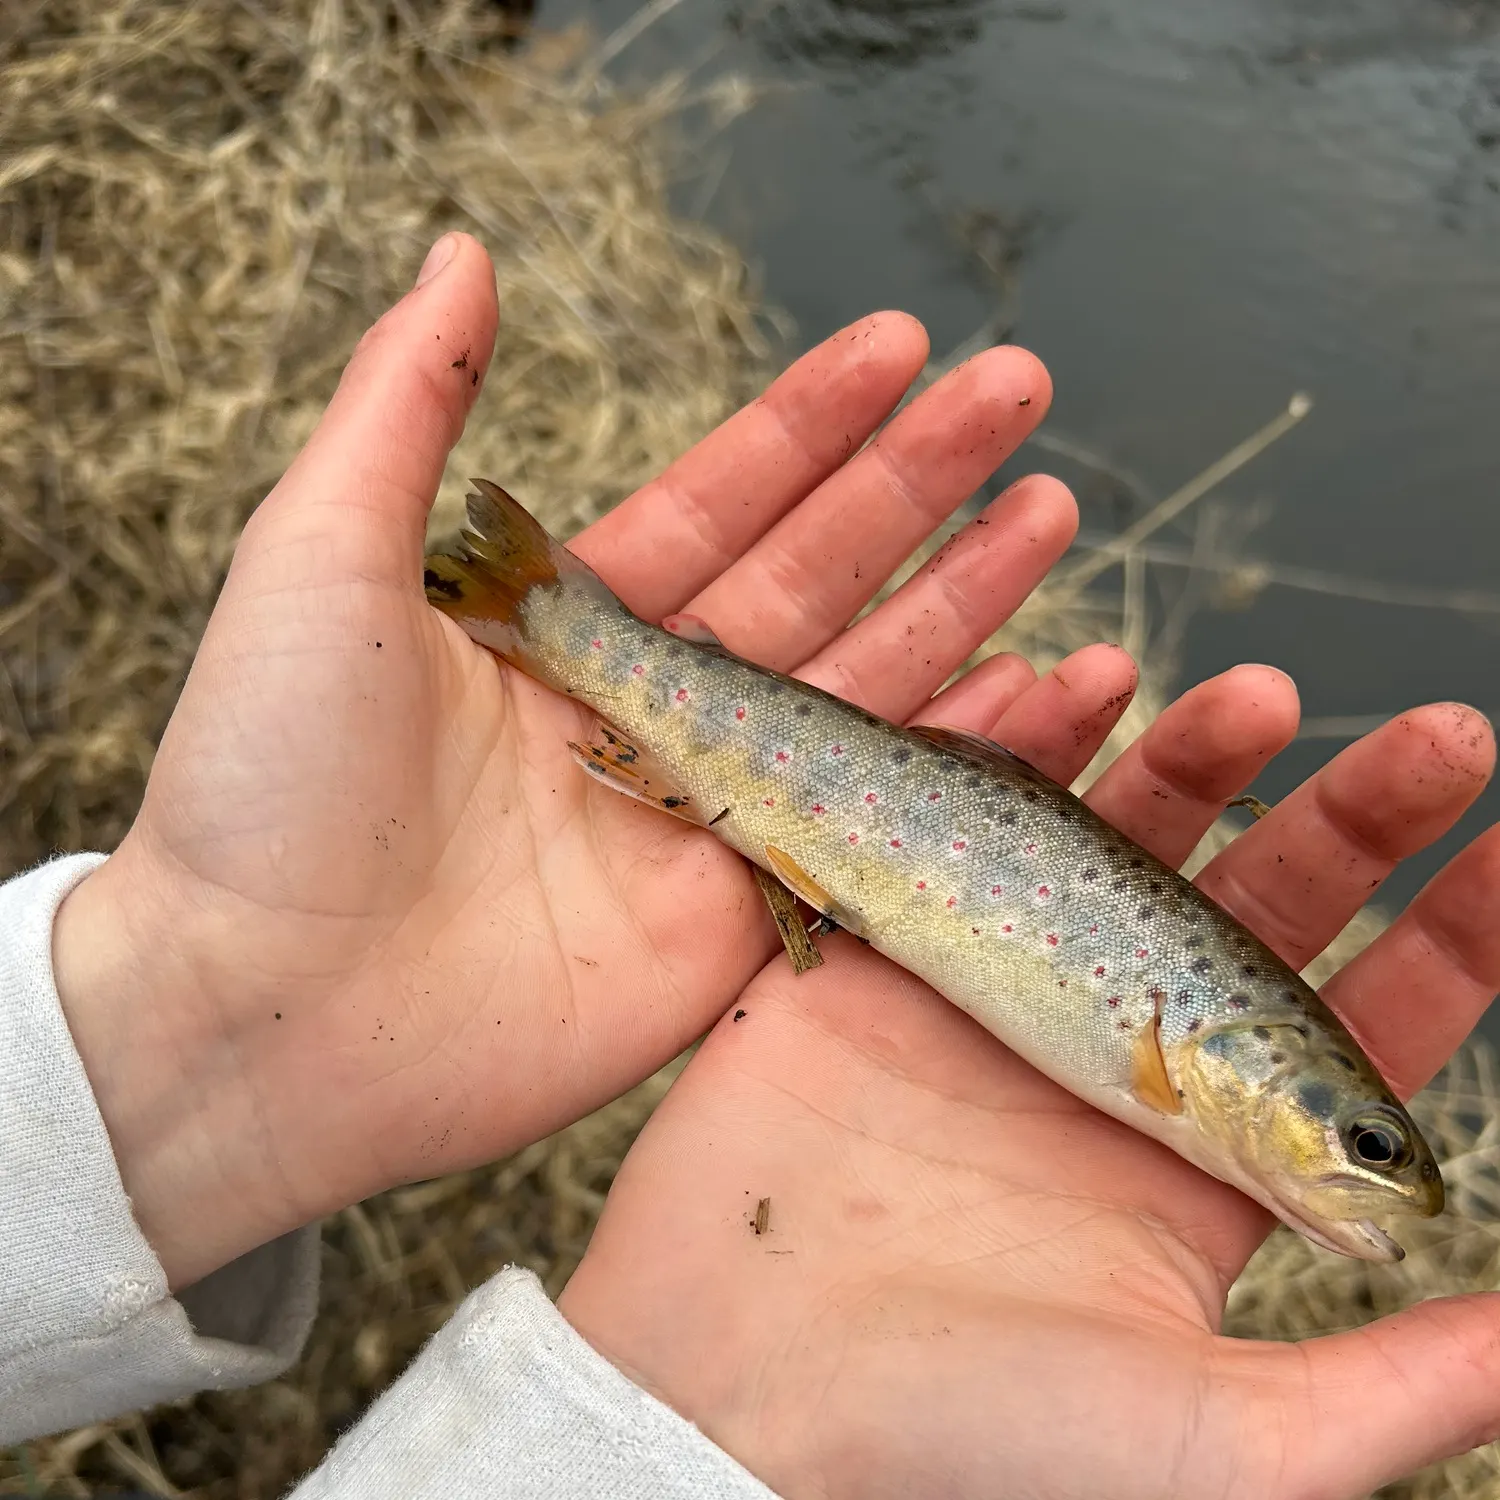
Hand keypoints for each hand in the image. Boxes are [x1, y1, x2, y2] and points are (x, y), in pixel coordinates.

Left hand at [51, 234, 1138, 1287]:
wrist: (264, 1010)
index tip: (903, 343)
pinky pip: (880, 826)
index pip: (722, 501)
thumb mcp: (322, 557)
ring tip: (1054, 515)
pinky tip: (1047, 688)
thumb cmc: (267, 778)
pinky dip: (966, 759)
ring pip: (866, 691)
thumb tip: (462, 253)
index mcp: (568, 625)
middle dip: (921, 485)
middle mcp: (653, 713)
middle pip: (817, 578)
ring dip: (966, 604)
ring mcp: (709, 818)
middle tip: (1020, 392)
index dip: (814, 422)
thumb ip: (407, 404)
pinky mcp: (742, 923)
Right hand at [561, 693, 1499, 1499]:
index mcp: (1196, 1162)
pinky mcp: (882, 949)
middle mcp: (1108, 1061)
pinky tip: (1075, 685)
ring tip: (1256, 696)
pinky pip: (958, 813)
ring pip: (1116, 841)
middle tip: (1441, 744)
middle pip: (1254, 907)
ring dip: (1190, 760)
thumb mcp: (1218, 1446)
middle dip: (1351, 820)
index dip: (1448, 938)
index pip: (1352, 1027)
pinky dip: (1014, 744)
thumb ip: (1390, 1391)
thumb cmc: (968, 1444)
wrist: (735, 1390)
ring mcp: (990, 991)